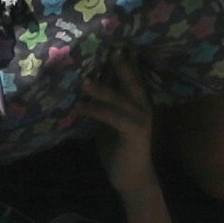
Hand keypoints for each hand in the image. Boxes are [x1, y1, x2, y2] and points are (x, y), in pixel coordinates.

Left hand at [86, 57, 161, 191]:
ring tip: (83, 80)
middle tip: (109, 47)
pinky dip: (96, 110)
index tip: (112, 43)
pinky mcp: (134, 132)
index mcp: (138, 103)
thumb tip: (85, 86)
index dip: (124, 61)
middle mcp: (143, 107)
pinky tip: (80, 106)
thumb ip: (103, 106)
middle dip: (121, 64)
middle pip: (132, 81)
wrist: (132, 179)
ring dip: (101, 89)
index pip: (132, 77)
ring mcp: (141, 119)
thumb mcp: (108, 123)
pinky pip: (113, 117)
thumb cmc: (118, 150)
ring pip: (120, 98)